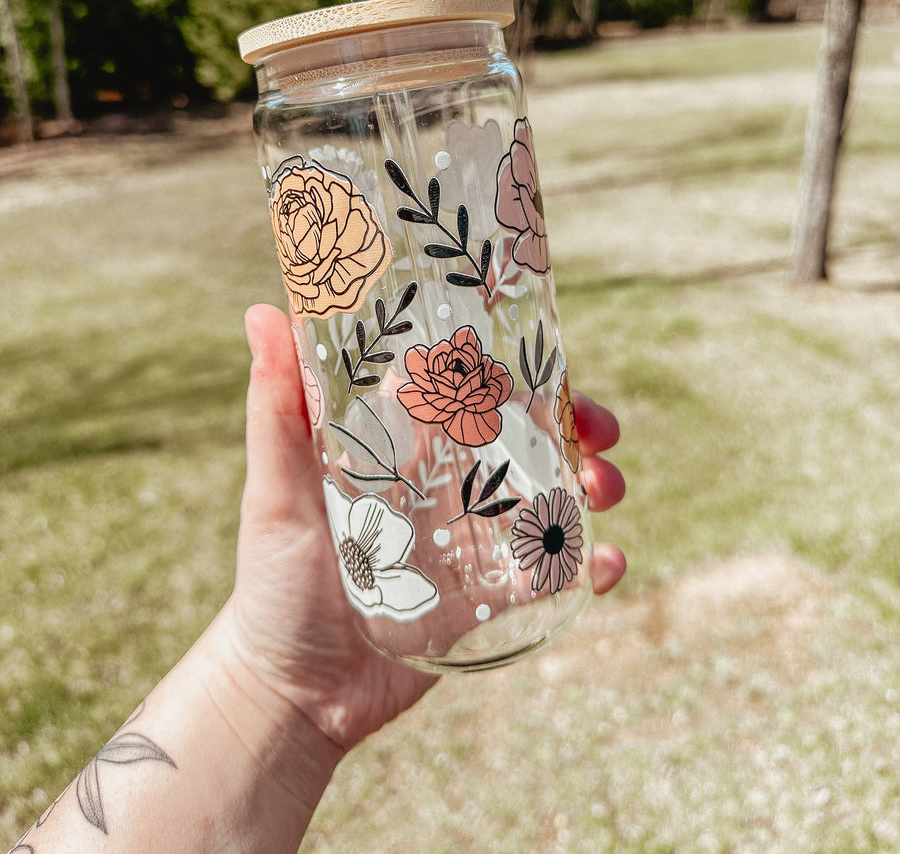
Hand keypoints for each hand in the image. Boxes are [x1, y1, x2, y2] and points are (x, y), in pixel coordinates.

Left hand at [219, 304, 625, 755]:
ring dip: (592, 485)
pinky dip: (590, 566)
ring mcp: (475, 544)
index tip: (553, 361)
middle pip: (527, 440)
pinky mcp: (491, 602)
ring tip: (605, 490)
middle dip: (575, 424)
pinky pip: (554, 577)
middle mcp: (447, 488)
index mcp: (405, 453)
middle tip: (602, 429)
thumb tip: (262, 312)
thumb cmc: (273, 582)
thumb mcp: (274, 492)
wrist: (294, 693)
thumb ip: (274, 410)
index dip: (514, 370)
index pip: (469, 393)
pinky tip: (605, 564)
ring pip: (552, 498)